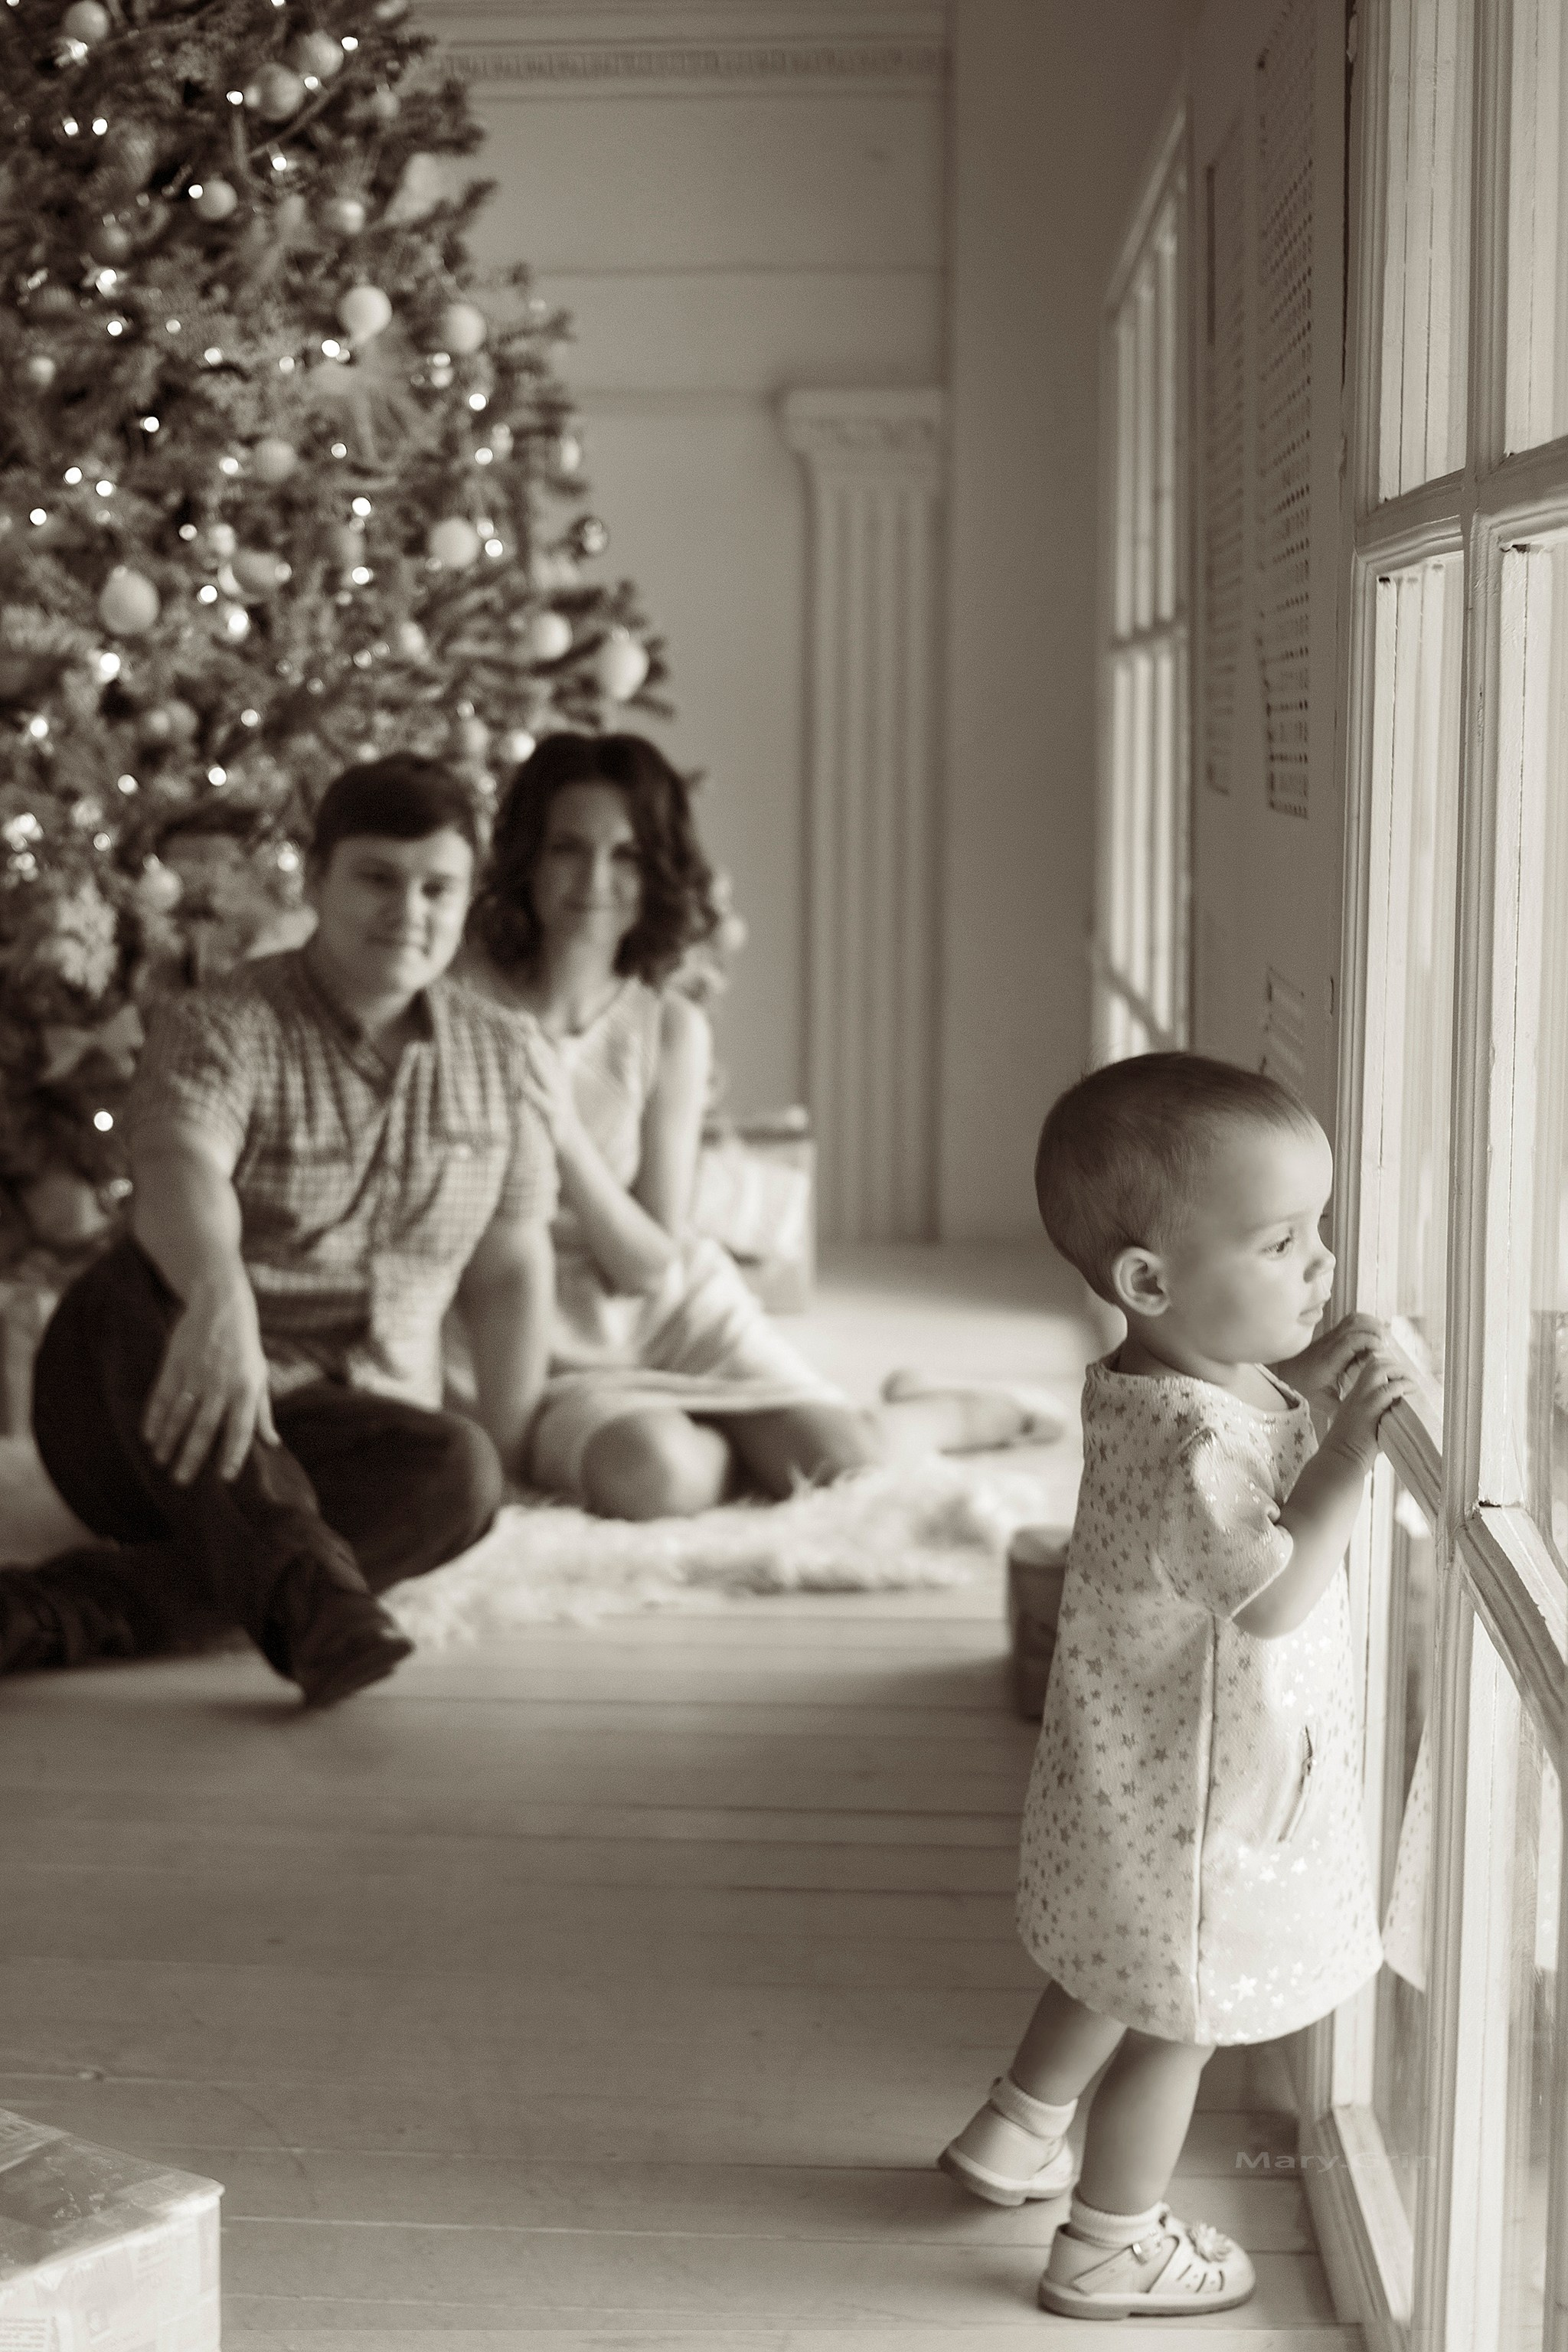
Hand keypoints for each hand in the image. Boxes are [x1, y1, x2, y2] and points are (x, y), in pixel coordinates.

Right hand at [141, 1274, 278, 1485]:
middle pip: (205, 1427)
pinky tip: (148, 1436)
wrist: (221, 1305)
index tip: (225, 1478)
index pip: (241, 1428)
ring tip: (160, 1462)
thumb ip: (263, 1412)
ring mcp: (196, 1373)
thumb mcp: (260, 1375)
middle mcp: (221, 1384)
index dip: (233, 1454)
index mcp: (246, 1388)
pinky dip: (154, 1417)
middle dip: (192, 1456)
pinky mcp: (175, 1363)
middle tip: (181, 1482)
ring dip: (168, 1440)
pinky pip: (162, 1395)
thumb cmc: (245, 1347)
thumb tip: (272, 1444)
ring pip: (179, 1414)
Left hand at [517, 1025, 582, 1151]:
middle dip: (533, 1038)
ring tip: (526, 1042)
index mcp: (557, 1073)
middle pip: (545, 1056)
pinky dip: (531, 1090)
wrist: (570, 1138)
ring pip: (545, 1074)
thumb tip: (562, 1042)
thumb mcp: (558, 1084)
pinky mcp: (553, 1113)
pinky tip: (521, 1082)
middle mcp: (558, 1081)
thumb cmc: (559, 1108)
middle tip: (522, 1020)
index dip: (533, 1032)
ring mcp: (557, 1096)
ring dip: (536, 1058)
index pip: (544, 1048)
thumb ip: (557, 1062)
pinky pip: (540, 1100)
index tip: (521, 1014)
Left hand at [1274, 1312, 1386, 1417]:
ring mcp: (1330, 1336)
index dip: (1369, 1340)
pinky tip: (1374, 1334)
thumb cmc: (1303, 1387)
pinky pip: (1350, 1321)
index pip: (1350, 1340)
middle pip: (1354, 1323)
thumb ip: (1341, 1408)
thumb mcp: (1322, 1401)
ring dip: (1371, 1324)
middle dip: (1375, 1329)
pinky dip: (1365, 1322)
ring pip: (1353, 1319)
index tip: (1382, 1349)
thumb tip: (1359, 1417)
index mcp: (1329, 1359)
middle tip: (1388, 1344)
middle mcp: (1330, 1344)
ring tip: (1384, 1338)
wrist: (1285, 1373)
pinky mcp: (1332, 1334)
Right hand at [1321, 1345, 1415, 1472]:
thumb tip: (1395, 1420)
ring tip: (1411, 1383)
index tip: (1399, 1377)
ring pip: (1379, 1369)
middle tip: (1408, 1378)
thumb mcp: (1361, 1428)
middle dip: (1395, 1365)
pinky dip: (1403, 1385)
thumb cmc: (1350, 1451)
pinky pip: (1388, 1389)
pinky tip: (1411, 1391)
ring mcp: (1361, 1400)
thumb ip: (1376, 1419)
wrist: (1339, 1460)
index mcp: (1353, 1398)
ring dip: (1399, 1372)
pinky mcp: (1369, 1409)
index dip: (1385, 1368)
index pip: (1368, 1370)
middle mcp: (1356, 1394)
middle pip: (1374, 1364)